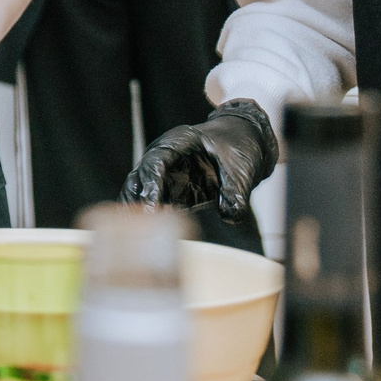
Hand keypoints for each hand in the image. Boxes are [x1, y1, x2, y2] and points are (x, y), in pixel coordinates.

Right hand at [123, 99, 276, 222]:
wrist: (245, 143)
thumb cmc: (240, 146)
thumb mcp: (242, 167)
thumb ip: (236, 190)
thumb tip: (230, 215)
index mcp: (179, 141)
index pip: (156, 161)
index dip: (151, 184)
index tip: (151, 207)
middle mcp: (167, 157)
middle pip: (140, 177)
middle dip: (135, 200)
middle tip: (136, 226)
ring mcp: (168, 174)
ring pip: (143, 192)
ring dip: (140, 213)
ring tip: (139, 237)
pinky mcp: (175, 191)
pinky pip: (159, 206)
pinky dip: (154, 220)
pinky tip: (154, 238)